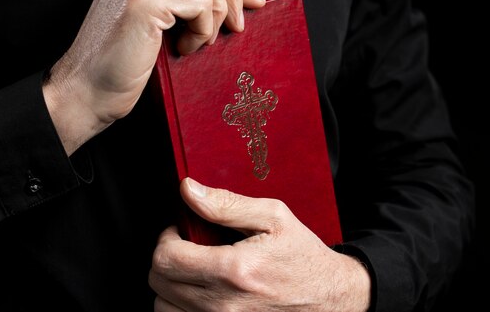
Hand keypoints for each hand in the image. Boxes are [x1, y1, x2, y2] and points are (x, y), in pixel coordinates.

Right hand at [43, 0, 265, 154]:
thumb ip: (180, 6)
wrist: (84, 95)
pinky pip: (200, 2)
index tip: (249, 3)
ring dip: (217, 10)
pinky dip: (203, 29)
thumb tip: (233, 2)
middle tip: (238, 26)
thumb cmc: (119, 71)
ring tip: (202, 42)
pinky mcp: (143, 2)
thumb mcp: (154, 28)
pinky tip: (184, 50)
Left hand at [149, 178, 371, 311]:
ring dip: (170, 285)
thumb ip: (225, 204)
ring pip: (163, 306)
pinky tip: (198, 291)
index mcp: (234, 270)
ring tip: (192, 270)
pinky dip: (180, 306)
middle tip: (186, 247)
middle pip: (159, 283)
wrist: (329, 297)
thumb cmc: (301, 256)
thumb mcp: (272, 217)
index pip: (166, 258)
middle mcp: (224, 305)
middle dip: (166, 258)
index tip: (180, 231)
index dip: (166, 238)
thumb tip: (188, 190)